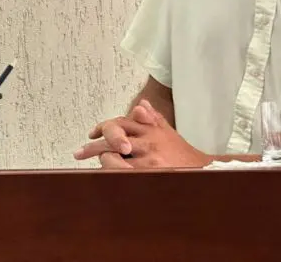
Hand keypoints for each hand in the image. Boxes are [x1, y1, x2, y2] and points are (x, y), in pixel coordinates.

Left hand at [73, 100, 211, 169]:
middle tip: (79, 153)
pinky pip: (123, 171)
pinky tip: (105, 175)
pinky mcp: (150, 171)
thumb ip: (153, 118)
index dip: (104, 127)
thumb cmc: (182, 153)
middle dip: (94, 145)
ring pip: (115, 154)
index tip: (92, 133)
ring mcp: (148, 156)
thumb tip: (141, 104)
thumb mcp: (168, 131)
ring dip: (102, 160)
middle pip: (114, 136)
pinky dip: (112, 172)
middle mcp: (148, 139)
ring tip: (94, 165)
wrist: (202, 169)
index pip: (121, 122)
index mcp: (151, 128)